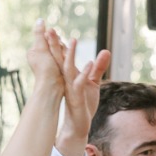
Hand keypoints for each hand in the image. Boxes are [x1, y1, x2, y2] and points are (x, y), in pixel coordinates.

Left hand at [26, 19, 64, 95]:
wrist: (52, 88)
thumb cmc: (45, 69)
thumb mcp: (41, 48)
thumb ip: (40, 34)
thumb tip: (40, 19)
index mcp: (33, 52)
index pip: (44, 37)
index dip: (52, 37)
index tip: (57, 40)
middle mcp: (39, 57)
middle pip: (51, 44)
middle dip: (58, 43)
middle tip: (63, 46)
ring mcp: (48, 63)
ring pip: (58, 50)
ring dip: (63, 49)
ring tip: (69, 51)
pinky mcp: (56, 69)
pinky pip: (62, 58)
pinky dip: (66, 56)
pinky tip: (71, 57)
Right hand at [45, 27, 111, 155]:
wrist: (78, 126)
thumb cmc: (84, 104)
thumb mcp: (93, 83)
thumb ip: (99, 67)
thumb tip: (106, 50)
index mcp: (67, 76)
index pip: (61, 57)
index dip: (56, 43)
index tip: (50, 29)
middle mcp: (66, 81)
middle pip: (59, 59)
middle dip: (54, 44)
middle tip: (49, 29)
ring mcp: (70, 89)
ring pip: (68, 69)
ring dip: (70, 55)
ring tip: (72, 41)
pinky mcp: (77, 98)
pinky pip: (80, 84)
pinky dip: (84, 74)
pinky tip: (90, 63)